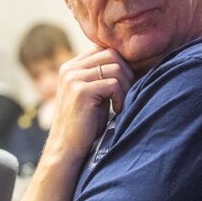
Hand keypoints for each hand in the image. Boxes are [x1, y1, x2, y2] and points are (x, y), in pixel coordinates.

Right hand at [10, 46, 134, 200]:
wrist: (67, 151)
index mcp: (71, 66)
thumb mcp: (94, 95)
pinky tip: (117, 110)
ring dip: (126, 86)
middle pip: (112, 54)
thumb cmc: (86, 126)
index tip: (128, 84)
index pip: (105, 49)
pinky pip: (113, 83)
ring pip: (115, 67)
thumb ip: (104, 76)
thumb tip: (134, 62)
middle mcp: (69, 68)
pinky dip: (121, 97)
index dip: (122, 64)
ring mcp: (72, 78)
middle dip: (127, 74)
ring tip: (122, 104)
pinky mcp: (79, 90)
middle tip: (127, 96)